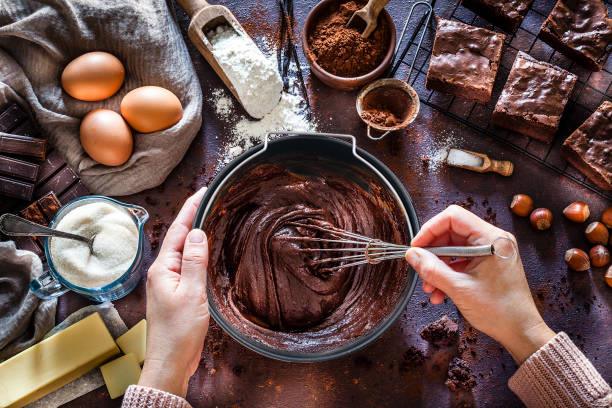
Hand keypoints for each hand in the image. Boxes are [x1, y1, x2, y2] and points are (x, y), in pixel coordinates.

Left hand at [138, 188, 208, 396]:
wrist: (170, 363)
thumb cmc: (179, 332)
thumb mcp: (191, 293)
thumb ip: (194, 261)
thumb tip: (196, 231)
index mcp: (163, 268)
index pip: (178, 230)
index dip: (191, 208)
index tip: (204, 191)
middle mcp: (163, 271)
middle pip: (179, 236)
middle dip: (193, 216)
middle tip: (211, 198)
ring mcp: (169, 282)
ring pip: (183, 250)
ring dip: (195, 233)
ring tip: (210, 216)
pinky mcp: (177, 293)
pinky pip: (187, 264)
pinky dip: (198, 252)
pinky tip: (206, 250)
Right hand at [405, 205, 554, 363]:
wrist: (521, 332)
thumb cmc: (499, 310)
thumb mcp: (459, 289)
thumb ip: (432, 269)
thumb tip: (412, 255)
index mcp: (491, 239)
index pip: (453, 217)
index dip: (430, 229)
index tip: (416, 247)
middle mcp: (492, 240)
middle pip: (452, 232)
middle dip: (433, 252)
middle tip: (420, 269)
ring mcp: (491, 252)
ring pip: (454, 248)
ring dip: (438, 266)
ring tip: (429, 287)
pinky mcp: (488, 264)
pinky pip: (461, 261)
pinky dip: (448, 273)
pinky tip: (439, 293)